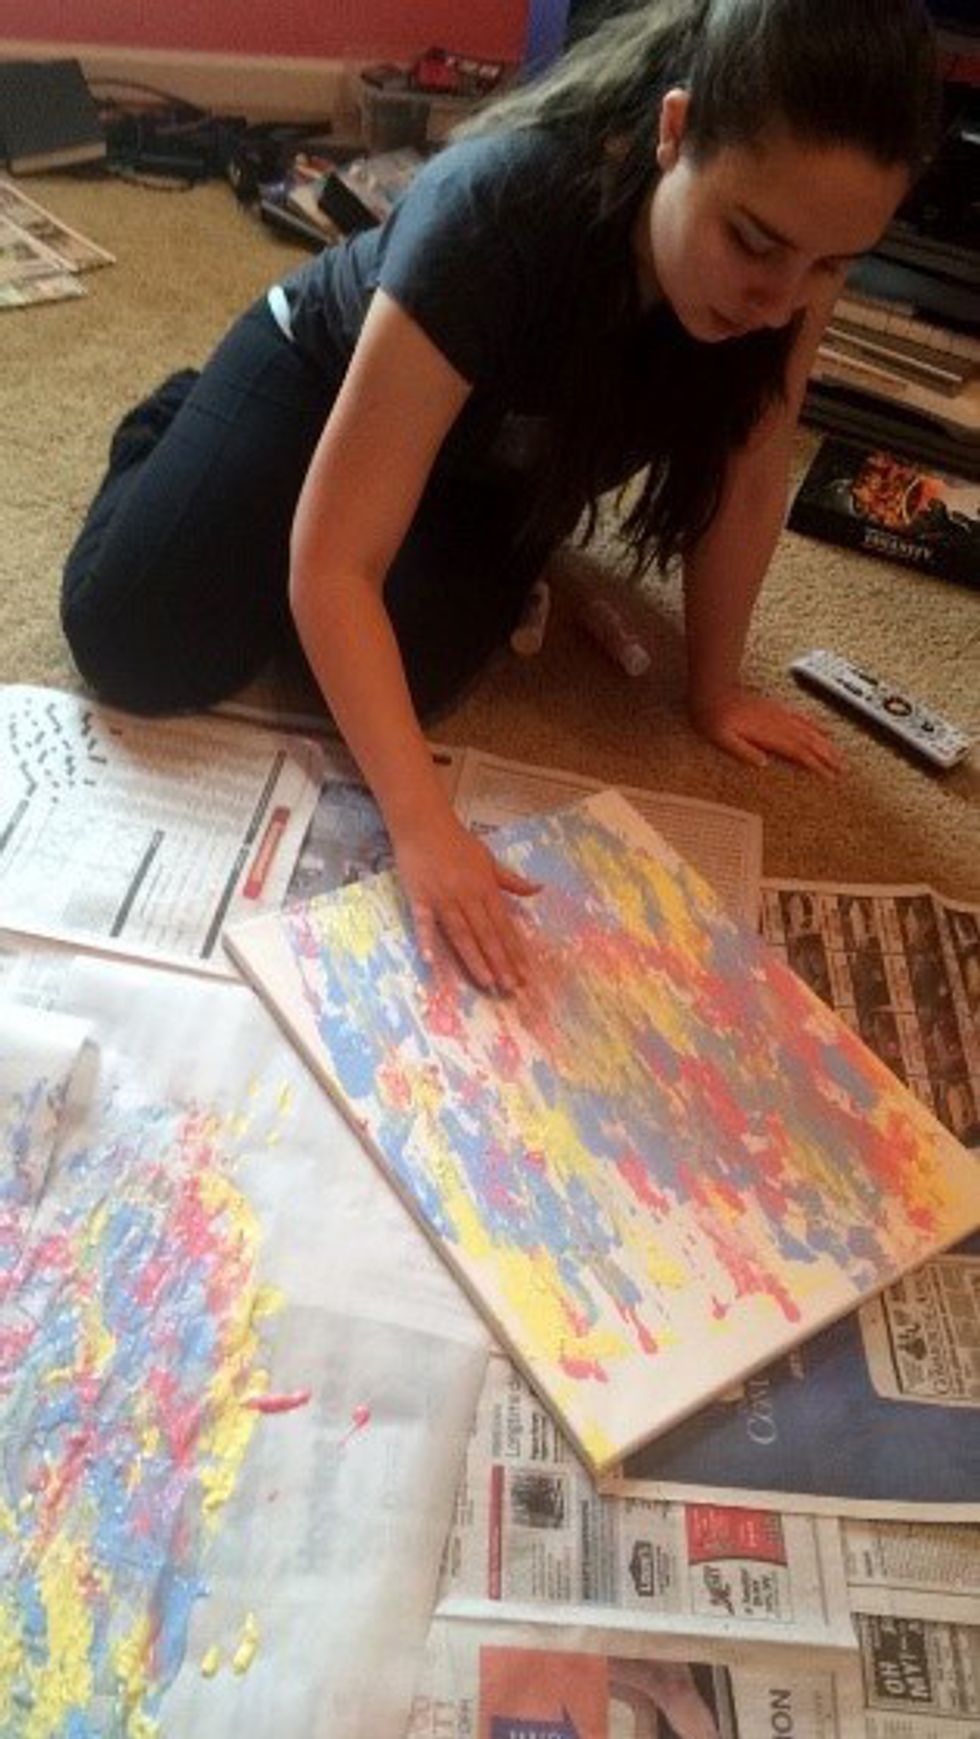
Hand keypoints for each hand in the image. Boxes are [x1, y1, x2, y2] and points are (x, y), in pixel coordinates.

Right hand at [393, 808, 539, 993]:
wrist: (424, 823)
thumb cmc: (457, 843)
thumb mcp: (489, 859)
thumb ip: (512, 880)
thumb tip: (539, 889)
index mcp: (486, 888)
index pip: (504, 926)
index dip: (515, 951)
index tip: (525, 974)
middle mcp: (468, 896)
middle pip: (486, 935)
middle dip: (500, 962)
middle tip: (511, 988)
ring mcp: (443, 898)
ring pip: (461, 934)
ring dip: (474, 959)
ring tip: (487, 982)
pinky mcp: (419, 897)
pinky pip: (423, 922)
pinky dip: (427, 940)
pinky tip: (430, 961)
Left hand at [691, 687, 843, 776]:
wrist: (712, 692)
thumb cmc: (713, 719)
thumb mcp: (722, 739)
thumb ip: (743, 751)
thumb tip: (764, 764)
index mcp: (768, 734)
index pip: (798, 752)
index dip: (816, 765)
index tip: (830, 776)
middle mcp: (778, 724)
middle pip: (810, 742)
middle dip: (828, 756)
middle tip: (844, 769)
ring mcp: (778, 715)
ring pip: (809, 730)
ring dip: (826, 743)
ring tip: (839, 755)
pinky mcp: (775, 708)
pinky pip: (801, 717)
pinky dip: (815, 725)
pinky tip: (822, 730)